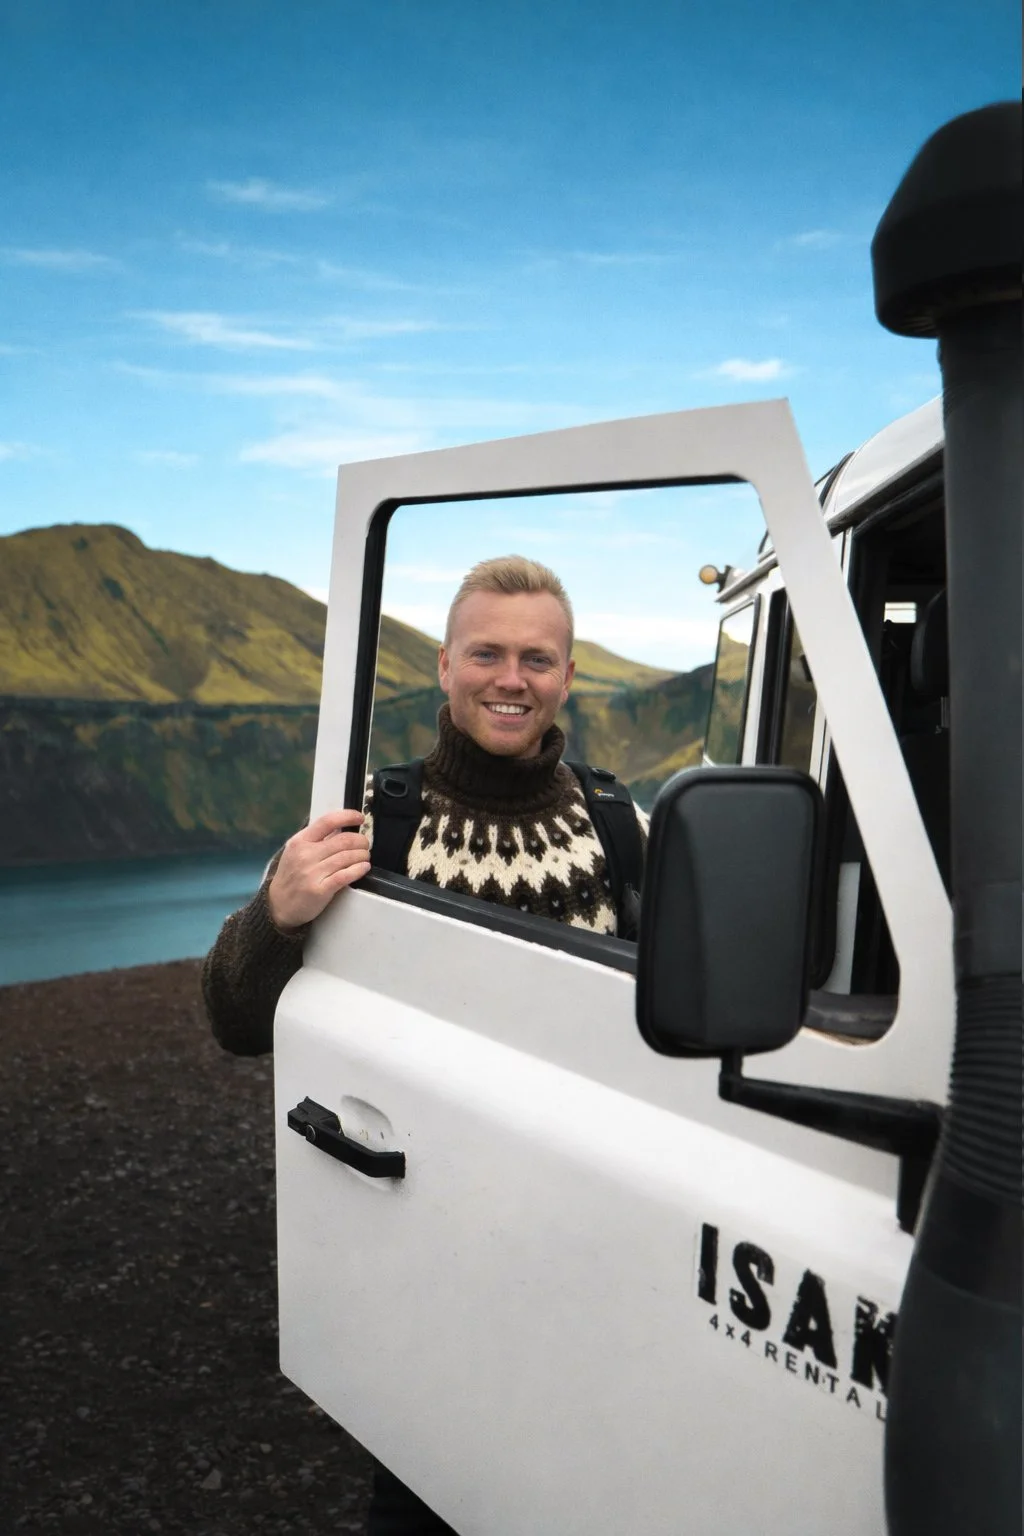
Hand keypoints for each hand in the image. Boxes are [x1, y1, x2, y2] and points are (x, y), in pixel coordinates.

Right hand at [266, 810, 369, 930]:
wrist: (278, 905)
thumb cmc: (291, 876)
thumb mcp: (296, 851)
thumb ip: (316, 839)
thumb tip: (341, 826)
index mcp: (300, 841)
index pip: (327, 821)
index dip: (348, 816)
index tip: (360, 818)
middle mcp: (306, 854)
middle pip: (343, 840)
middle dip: (361, 841)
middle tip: (365, 845)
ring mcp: (312, 873)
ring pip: (347, 857)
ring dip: (362, 855)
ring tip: (365, 857)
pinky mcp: (320, 890)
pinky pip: (346, 875)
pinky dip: (359, 869)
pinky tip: (364, 868)